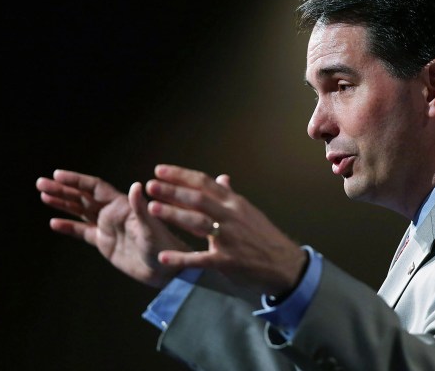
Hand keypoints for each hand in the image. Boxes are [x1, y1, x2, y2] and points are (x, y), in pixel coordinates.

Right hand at [36, 170, 189, 287]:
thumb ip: (140, 208)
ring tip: (43, 195)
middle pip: (83, 197)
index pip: (94, 188)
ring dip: (62, 203)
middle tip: (40, 182)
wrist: (166, 270)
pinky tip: (53, 223)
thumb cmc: (163, 247)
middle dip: (62, 189)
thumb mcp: (151, 228)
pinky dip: (69, 228)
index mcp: (122, 206)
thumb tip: (135, 186)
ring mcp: (108, 227)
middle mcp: (113, 213)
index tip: (57, 174)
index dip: (76, 180)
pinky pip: (83, 232)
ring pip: (80, 212)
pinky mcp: (106, 243)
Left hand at [144, 164, 306, 296]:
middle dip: (172, 191)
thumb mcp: (250, 212)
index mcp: (235, 203)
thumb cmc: (264, 237)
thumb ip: (231, 196)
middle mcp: (232, 217)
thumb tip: (222, 178)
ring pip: (198, 223)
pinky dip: (181, 258)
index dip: (181, 175)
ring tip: (152, 208)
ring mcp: (229, 239)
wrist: (284, 264)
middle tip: (150, 185)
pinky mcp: (227, 261)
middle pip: (198, 199)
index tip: (159, 170)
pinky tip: (163, 256)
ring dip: (174, 215)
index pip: (205, 183)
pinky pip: (200, 258)